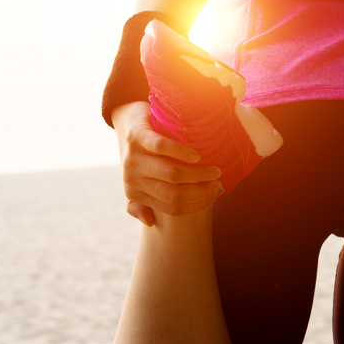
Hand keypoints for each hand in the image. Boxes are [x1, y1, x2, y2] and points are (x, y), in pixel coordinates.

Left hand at [111, 101, 222, 225]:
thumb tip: (149, 222)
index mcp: (135, 193)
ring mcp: (133, 158)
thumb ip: (143, 202)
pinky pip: (161, 147)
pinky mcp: (136, 137)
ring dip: (198, 173)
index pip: (171, 207)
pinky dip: (182, 153)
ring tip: (214, 169)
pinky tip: (196, 155)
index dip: (196, 203)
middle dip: (201, 190)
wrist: (126, 121)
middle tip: (217, 181)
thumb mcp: (139, 179)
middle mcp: (132, 178)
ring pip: (172, 174)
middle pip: (174, 194)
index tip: (213, 193)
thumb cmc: (141, 153)